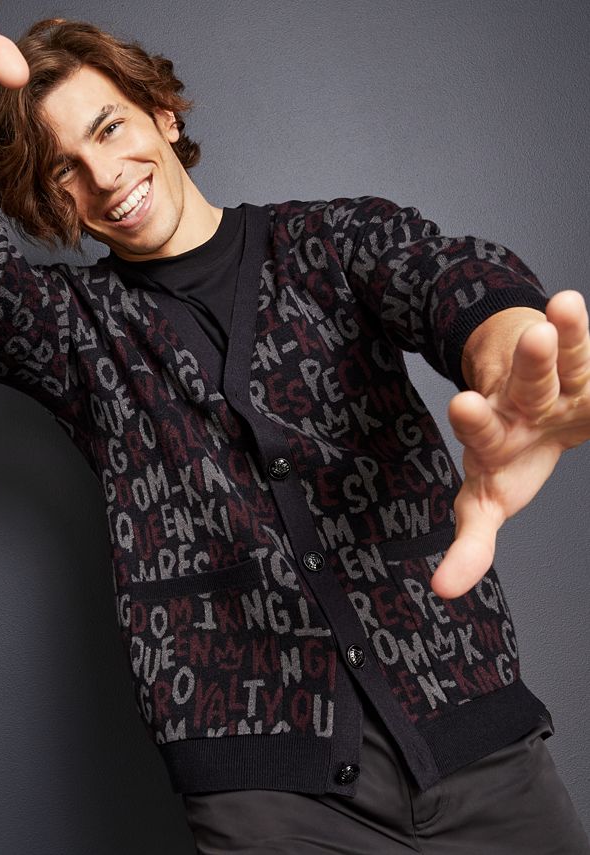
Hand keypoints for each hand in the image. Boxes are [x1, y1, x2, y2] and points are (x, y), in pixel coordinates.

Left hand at [431, 290, 589, 598]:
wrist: (527, 403)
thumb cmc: (507, 456)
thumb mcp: (487, 500)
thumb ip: (471, 542)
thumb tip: (441, 590)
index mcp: (495, 437)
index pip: (482, 432)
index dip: (474, 421)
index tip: (463, 405)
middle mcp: (520, 405)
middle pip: (527, 384)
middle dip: (531, 363)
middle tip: (536, 337)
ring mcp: (554, 381)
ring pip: (562, 356)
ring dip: (569, 334)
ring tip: (566, 304)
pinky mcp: (582, 365)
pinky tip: (585, 311)